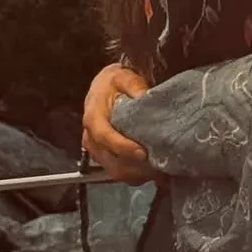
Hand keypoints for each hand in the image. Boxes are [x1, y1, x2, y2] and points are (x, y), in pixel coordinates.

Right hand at [81, 63, 154, 182]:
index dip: (123, 147)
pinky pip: (117, 172)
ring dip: (136, 174)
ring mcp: (96, 150)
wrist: (104, 88)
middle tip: (159, 167)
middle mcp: (91, 138)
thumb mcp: (123, 76)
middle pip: (110, 160)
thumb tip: (144, 96)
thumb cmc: (115, 83)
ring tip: (160, 171)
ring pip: (114, 170)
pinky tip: (154, 171)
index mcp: (93, 118)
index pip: (105, 137)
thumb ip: (133, 85)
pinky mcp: (103, 157)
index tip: (143, 153)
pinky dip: (135, 175)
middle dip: (135, 167)